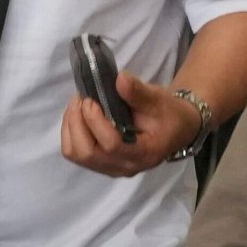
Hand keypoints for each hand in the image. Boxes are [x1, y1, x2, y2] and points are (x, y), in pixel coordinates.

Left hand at [59, 76, 198, 178]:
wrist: (175, 129)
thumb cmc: (168, 114)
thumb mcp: (159, 99)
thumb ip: (138, 92)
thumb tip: (119, 79)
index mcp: (143, 153)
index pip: (111, 145)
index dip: (96, 122)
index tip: (91, 100)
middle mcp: (125, 166)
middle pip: (88, 153)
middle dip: (78, 123)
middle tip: (81, 99)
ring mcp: (111, 168)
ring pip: (77, 155)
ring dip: (71, 127)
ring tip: (78, 104)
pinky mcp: (102, 164)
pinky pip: (76, 153)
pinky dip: (71, 132)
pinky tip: (78, 115)